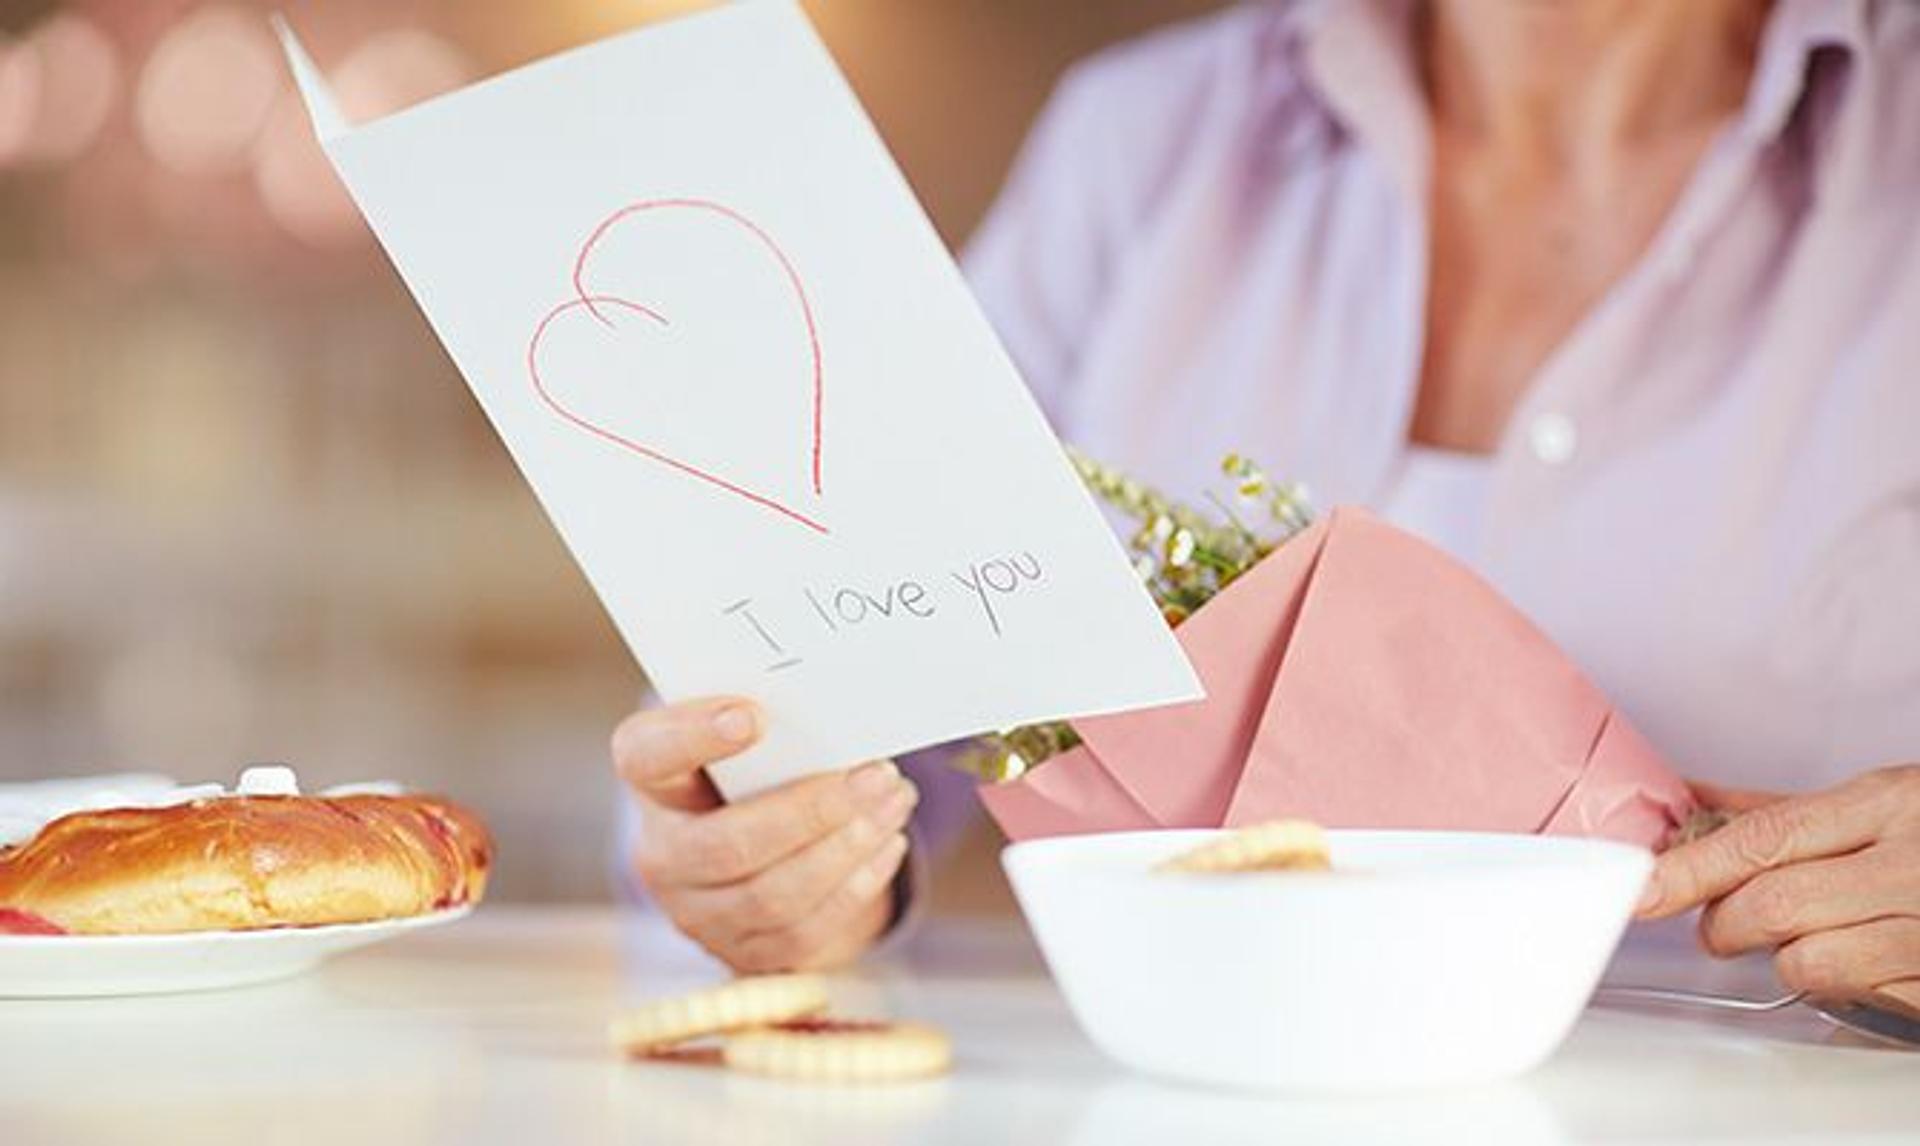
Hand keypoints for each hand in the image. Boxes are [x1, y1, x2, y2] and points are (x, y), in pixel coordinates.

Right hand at [612, 697, 916, 972]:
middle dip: (812, 811)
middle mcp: (660, 857)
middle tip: (876, 775)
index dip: (692, 737)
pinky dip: (856, 886)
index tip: (752, 716)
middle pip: (727, 845)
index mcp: (652, 784)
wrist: (751, 851)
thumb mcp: (745, 744)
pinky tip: (887, 844)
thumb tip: (836, 721)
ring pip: (772, 896)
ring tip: (893, 804)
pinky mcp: (744, 953)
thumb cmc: (751, 775)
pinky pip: (804, 932)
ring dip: (846, 849)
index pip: (645, 755)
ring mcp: (698, 915)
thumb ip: (773, 726)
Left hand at [1636, 765, 1919, 1015]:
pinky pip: (1863, 999)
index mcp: (1888, 803)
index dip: (1687, 871)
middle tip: (1729, 923)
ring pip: (1810, 963)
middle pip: (1773, 906)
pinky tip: (1867, 957)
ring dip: (1791, 959)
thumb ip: (1783, 809)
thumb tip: (1689, 802)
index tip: (1641, 891)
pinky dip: (1846, 986)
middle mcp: (1913, 862)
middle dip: (1730, 923)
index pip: (1759, 841)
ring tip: (1815, 936)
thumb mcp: (1882, 800)